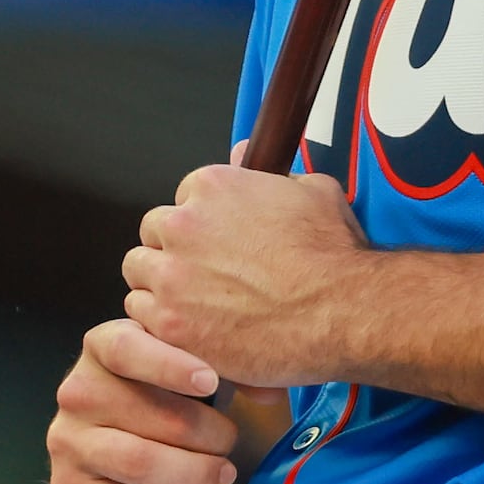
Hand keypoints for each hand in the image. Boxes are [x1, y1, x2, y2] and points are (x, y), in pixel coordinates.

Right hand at [46, 318, 248, 483]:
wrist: (128, 441)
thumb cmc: (168, 395)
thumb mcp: (189, 367)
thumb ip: (223, 365)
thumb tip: (269, 392)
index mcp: (102, 347)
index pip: (128, 349)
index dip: (170, 365)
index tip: (212, 381)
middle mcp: (76, 391)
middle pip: (147, 414)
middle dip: (205, 434)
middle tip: (233, 441)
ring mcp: (66, 441)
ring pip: (139, 462)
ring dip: (195, 474)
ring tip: (226, 475)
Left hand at [121, 163, 368, 386]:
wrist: (343, 311)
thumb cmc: (333, 254)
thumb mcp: (312, 189)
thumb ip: (269, 173)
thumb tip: (244, 154)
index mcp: (211, 187)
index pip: (180, 200)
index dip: (199, 225)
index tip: (215, 245)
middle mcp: (182, 225)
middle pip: (152, 234)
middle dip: (173, 252)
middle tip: (203, 276)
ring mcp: (171, 276)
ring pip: (139, 274)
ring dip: (160, 286)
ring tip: (194, 304)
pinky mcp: (171, 323)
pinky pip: (140, 318)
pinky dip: (161, 324)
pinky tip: (192, 330)